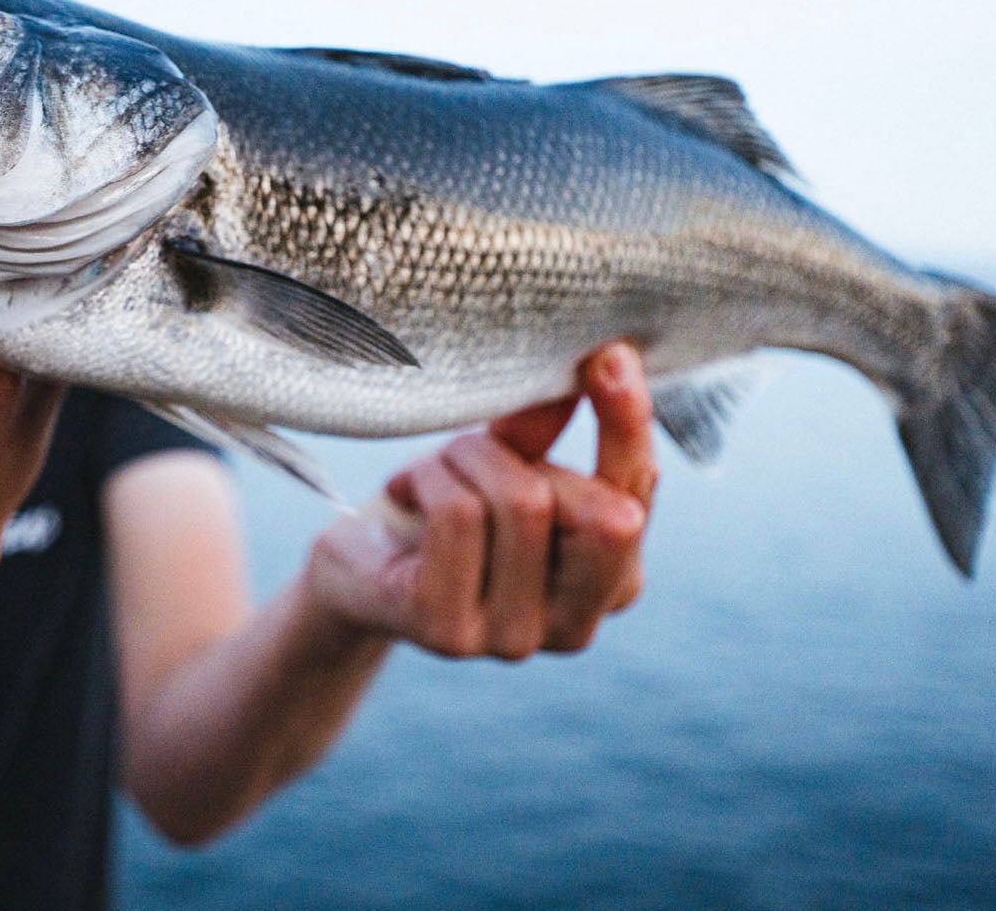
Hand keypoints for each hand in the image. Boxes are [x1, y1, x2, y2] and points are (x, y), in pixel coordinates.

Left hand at [303, 344, 656, 658]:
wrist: (357, 564)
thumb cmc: (445, 506)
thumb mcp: (504, 460)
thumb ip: (548, 428)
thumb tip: (599, 362)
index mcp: (614, 581)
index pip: (638, 494)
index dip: (629, 424)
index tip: (610, 353)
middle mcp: (577, 628)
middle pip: (605, 516)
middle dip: (535, 455)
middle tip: (477, 442)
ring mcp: (515, 641)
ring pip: (522, 503)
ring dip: (467, 460)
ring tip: (434, 471)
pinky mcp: (450, 634)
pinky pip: (460, 516)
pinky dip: (427, 478)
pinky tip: (404, 492)